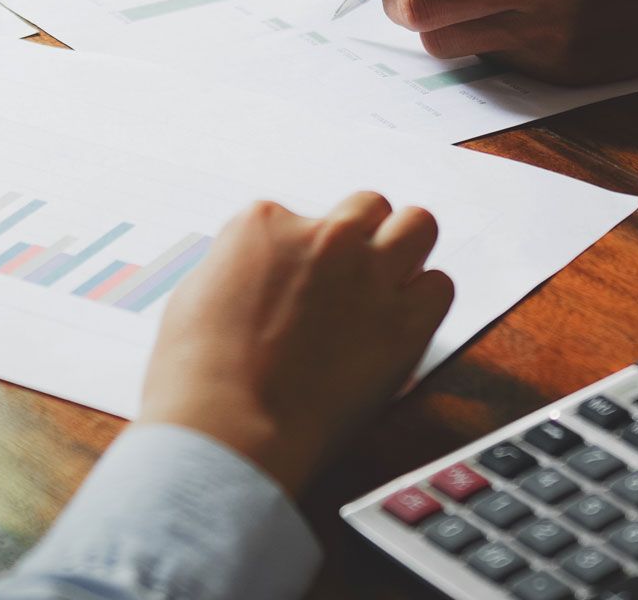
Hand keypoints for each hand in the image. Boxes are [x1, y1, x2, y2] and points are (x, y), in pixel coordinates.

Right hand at [139, 193, 453, 495]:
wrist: (227, 430)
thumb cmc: (196, 376)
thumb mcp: (196, 296)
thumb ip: (241, 271)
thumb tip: (260, 276)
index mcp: (265, 224)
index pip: (300, 217)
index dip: (302, 253)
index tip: (299, 283)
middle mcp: (323, 237)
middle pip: (368, 207)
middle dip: (363, 235)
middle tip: (353, 274)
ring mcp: (368, 275)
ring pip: (417, 226)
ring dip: (405, 251)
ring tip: (389, 287)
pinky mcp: (404, 321)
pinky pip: (440, 287)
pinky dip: (424, 301)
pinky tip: (403, 324)